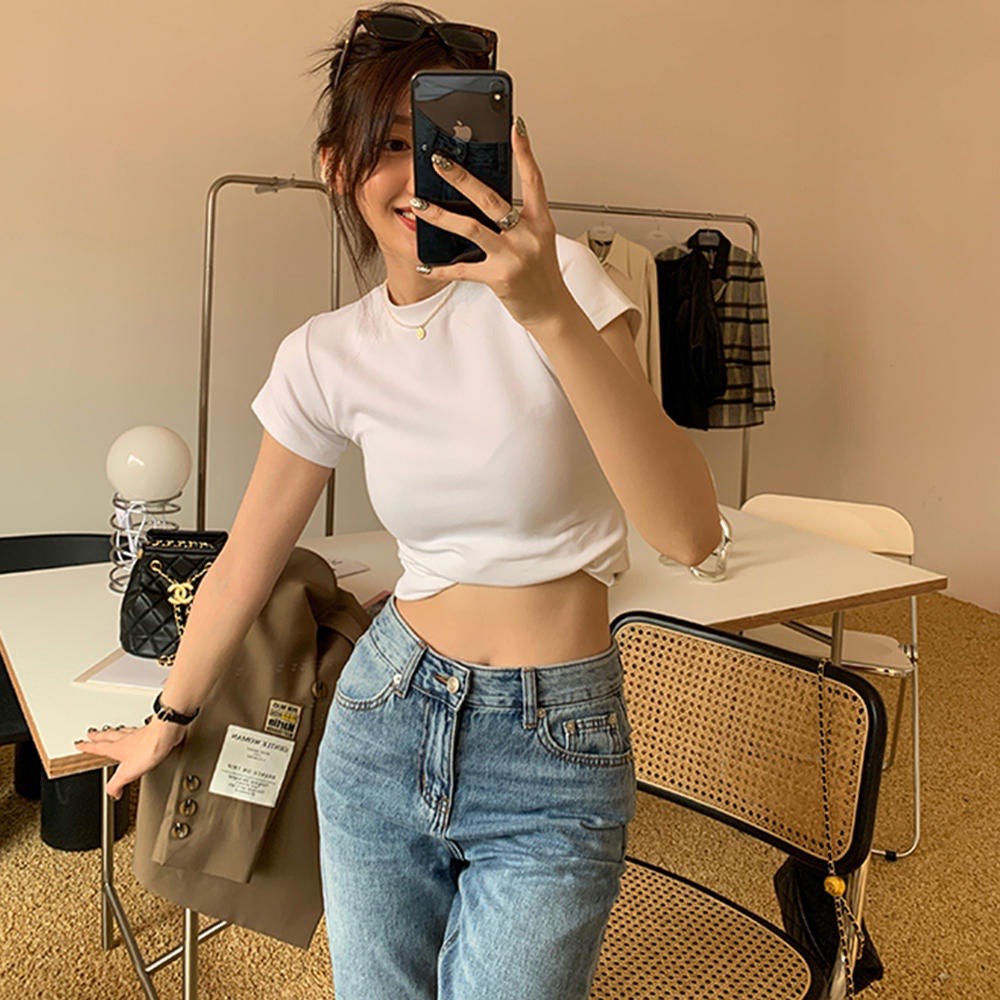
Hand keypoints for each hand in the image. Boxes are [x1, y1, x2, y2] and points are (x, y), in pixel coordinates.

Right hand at [74, 719, 184, 799]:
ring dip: (113, 731)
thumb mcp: (127, 773)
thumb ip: (117, 784)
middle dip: (97, 736)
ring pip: (121, 732)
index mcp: (116, 748)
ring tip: (109, 731)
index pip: (97, 748)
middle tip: (91, 733)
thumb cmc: (149, 748)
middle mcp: (125, 739)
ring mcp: (137, 734)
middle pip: (107, 736)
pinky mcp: (150, 732)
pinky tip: (136, 732)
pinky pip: (136, 730)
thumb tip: (113, 793)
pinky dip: (131, 731)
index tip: (79, 744)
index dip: (87, 747)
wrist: (166, 734)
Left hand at [409, 117, 576, 330]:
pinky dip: (441, 268)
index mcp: (540, 221)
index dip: (525, 152)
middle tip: (439, 161)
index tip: (516, 125)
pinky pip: (464, 269)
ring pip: (471, 228)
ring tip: (418, 205)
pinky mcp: (500, 278)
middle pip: (491, 199)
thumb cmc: (542, 275)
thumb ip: (517, 219)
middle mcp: (528, 235)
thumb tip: (485, 199)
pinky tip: (425, 263)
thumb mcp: (538, 240)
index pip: (533, 179)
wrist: (552, 310)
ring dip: (441, 215)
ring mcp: (514, 256)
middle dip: (461, 177)